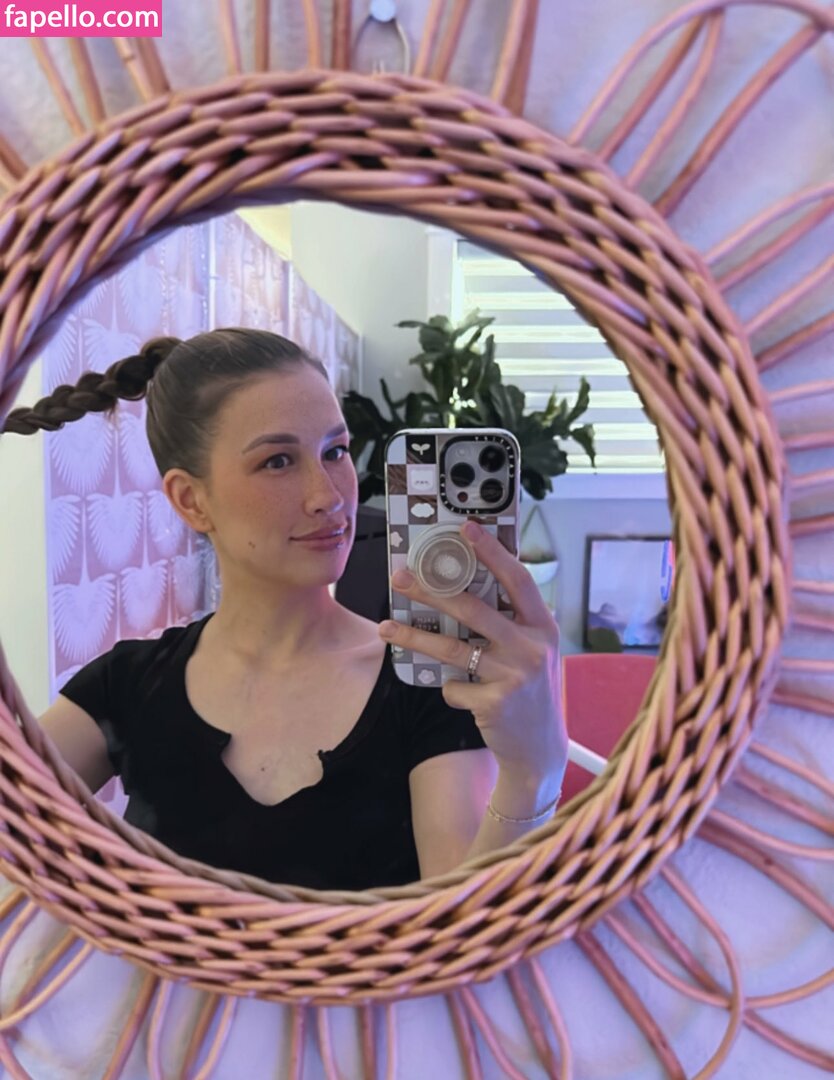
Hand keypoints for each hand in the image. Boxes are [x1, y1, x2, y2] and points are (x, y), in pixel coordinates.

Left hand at [379, 520, 567, 786]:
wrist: (542, 751)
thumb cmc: (532, 692)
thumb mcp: (536, 652)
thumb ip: (513, 624)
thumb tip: (467, 587)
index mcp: (543, 626)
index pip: (518, 579)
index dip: (493, 551)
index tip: (466, 528)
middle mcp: (532, 648)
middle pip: (473, 610)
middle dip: (432, 591)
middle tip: (400, 577)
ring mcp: (514, 676)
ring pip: (451, 649)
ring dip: (413, 638)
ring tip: (384, 627)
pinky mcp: (494, 703)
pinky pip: (453, 686)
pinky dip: (450, 689)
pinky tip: (463, 695)